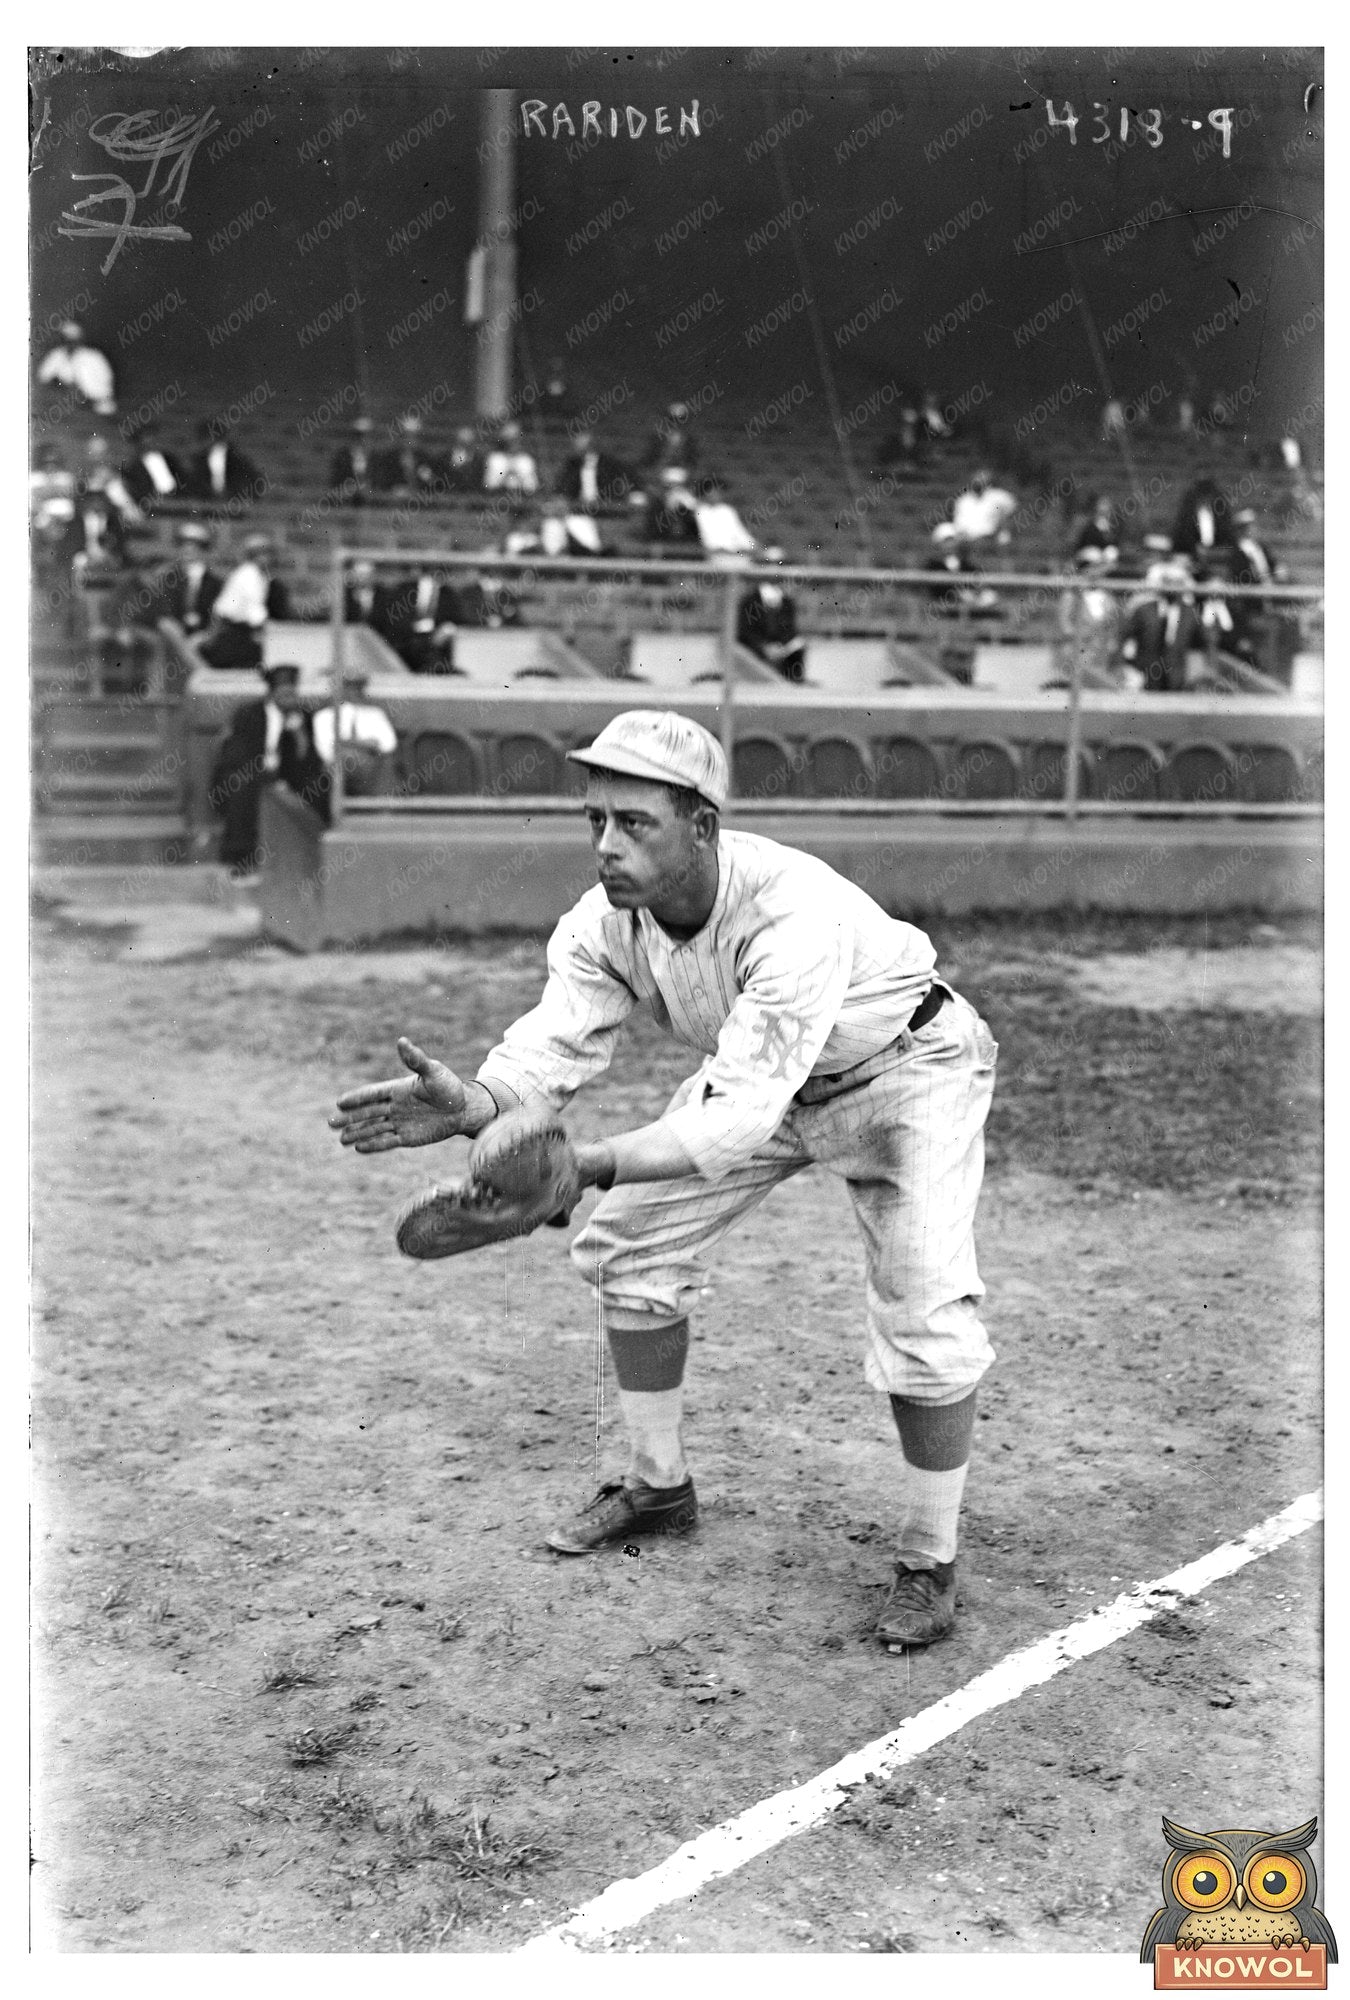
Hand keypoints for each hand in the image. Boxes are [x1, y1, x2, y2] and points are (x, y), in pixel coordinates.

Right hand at [329, 1037, 474, 1152]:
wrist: (464, 1109)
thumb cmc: (449, 1087)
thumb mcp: (433, 1071)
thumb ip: (416, 1060)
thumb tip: (401, 1041)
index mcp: (398, 1089)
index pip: (372, 1094)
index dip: (357, 1098)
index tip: (339, 1102)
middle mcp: (395, 1107)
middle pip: (368, 1113)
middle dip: (350, 1118)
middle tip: (330, 1123)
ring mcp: (400, 1123)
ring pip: (374, 1129)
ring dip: (357, 1133)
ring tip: (340, 1139)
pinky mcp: (408, 1138)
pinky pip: (387, 1141)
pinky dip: (374, 1145)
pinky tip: (358, 1148)